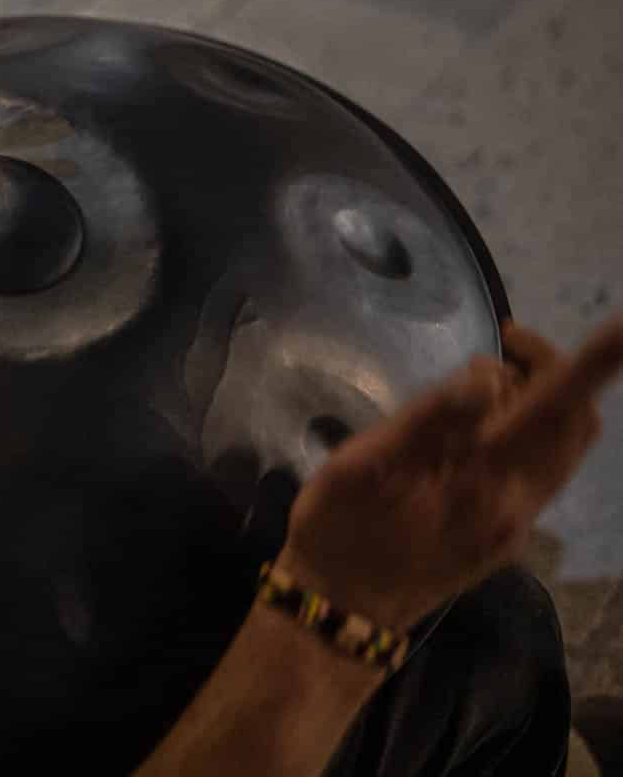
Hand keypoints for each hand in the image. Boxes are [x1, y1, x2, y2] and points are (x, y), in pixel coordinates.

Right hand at [278, 316, 622, 630]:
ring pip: (565, 447)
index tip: (621, 326)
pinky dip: (530, 428)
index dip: (589, 364)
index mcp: (484, 482)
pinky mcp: (508, 532)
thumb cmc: (339, 528)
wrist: (342, 608)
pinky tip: (479, 428)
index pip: (555, 409)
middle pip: (575, 423)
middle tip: (503, 341)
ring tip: (489, 380)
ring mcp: (518, 521)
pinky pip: (542, 467)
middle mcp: (519, 504)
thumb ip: (429, 420)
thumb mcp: (362, 467)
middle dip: (556, 369)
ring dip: (547, 399)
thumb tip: (487, 377)